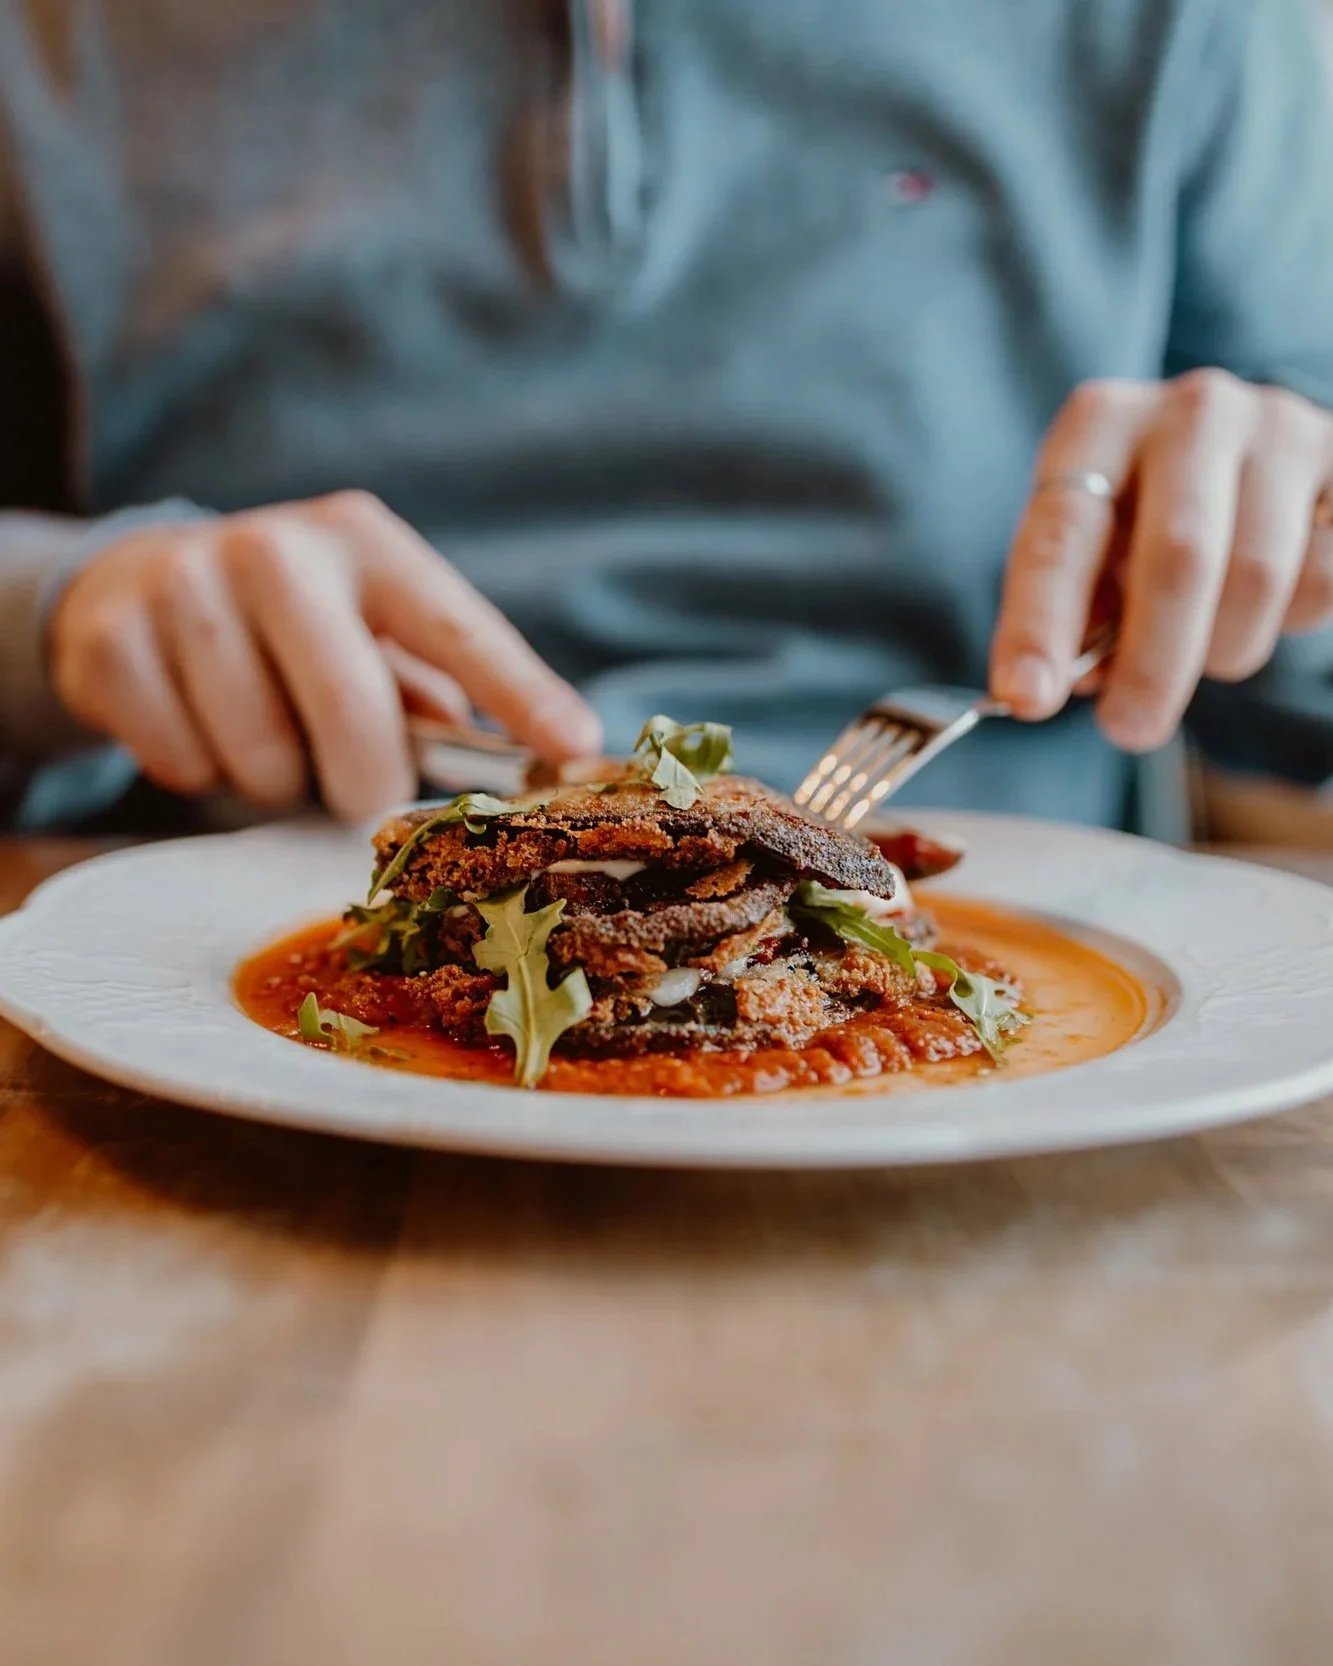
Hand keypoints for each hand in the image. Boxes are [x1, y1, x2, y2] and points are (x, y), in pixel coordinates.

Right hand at [51, 491, 601, 820]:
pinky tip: (198, 724)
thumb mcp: (369, 628)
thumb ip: (436, 689)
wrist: (137, 583)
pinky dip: (200, 774)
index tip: (575, 748)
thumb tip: (531, 754)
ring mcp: (185, 588)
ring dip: (274, 779)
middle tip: (357, 792)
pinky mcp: (112, 642)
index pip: (458, 627)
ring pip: (261, 756)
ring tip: (265, 734)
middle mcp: (276, 549)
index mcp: (364, 543)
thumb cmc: (292, 626)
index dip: (521, 694)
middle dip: (365, 782)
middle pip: (352, 712)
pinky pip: (184, 766)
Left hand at [990, 369, 1332, 750]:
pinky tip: (1267, 602)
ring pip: (1257, 577)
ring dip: (1223, 648)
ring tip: (1204, 647)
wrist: (1255, 459)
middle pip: (1178, 557)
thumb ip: (1074, 611)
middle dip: (1152, 663)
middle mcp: (1190, 411)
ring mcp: (1278, 427)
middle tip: (1129, 729)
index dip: (1040, 623)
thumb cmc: (1148, 517)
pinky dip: (1291, 620)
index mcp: (1100, 423)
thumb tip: (1058, 684)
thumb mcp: (1095, 550)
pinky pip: (1323, 575)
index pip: (1061, 534)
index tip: (1025, 696)